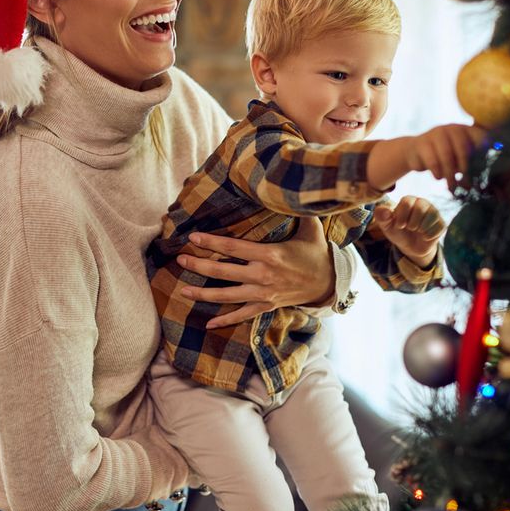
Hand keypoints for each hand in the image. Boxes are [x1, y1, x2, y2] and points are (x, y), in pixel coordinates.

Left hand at [176, 218, 334, 328]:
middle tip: (180, 260)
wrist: (329, 282)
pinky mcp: (266, 306)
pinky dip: (225, 320)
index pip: (233, 248)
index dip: (211, 242)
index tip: (193, 237)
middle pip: (223, 272)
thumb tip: (287, 187)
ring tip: (183, 290)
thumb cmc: (315, 252)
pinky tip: (208, 324)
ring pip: (227, 295)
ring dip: (203, 293)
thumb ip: (296, 209)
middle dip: (199, 265)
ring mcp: (263, 294)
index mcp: (270, 254)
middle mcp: (263, 276)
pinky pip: (242, 315)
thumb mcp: (309, 228)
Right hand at [367, 124, 487, 191]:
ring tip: (452, 186)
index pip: (481, 138)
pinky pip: (432, 162)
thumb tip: (496, 174)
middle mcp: (452, 128)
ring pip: (446, 157)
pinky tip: (438, 177)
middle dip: (465, 170)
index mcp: (466, 130)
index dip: (486, 153)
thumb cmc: (443, 158)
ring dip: (450, 175)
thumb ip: (476, 162)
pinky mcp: (421, 143)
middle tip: (467, 185)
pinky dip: (437, 173)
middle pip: (463, 149)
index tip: (487, 170)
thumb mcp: (460, 158)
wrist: (414, 153)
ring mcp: (435, 134)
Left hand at [371, 196, 444, 267]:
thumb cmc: (398, 232)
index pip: (407, 201)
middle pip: (421, 206)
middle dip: (412, 222)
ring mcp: (434, 213)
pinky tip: (424, 236)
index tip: (399, 225)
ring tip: (416, 231)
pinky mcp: (441, 224)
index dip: (402, 216)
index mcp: (409, 200)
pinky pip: (438, 228)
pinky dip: (428, 236)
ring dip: (421, 229)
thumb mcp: (387, 226)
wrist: (410, 247)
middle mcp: (423, 203)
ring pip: (431, 216)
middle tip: (409, 228)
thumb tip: (384, 211)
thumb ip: (382, 217)